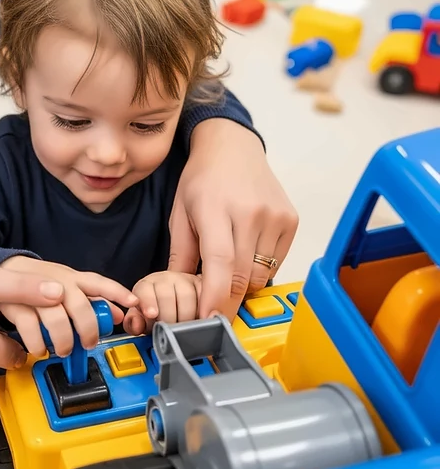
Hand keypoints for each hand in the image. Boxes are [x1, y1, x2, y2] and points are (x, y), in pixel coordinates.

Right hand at [0, 256, 137, 356]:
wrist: (3, 271)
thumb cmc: (40, 282)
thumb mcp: (69, 286)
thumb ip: (92, 299)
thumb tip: (118, 313)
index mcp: (72, 278)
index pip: (99, 283)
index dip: (117, 293)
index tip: (133, 303)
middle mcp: (56, 283)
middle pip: (79, 305)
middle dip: (87, 328)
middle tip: (88, 343)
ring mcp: (34, 293)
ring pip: (56, 318)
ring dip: (63, 339)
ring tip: (63, 350)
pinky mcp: (15, 305)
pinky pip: (30, 329)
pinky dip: (37, 344)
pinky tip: (40, 349)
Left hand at [124, 271, 201, 334]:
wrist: (177, 302)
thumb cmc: (157, 312)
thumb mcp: (142, 319)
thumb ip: (135, 323)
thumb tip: (136, 326)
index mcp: (146, 286)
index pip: (144, 291)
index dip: (148, 303)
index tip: (152, 314)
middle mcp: (165, 279)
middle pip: (166, 297)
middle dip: (168, 318)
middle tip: (170, 331)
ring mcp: (185, 280)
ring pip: (187, 297)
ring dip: (186, 317)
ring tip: (183, 327)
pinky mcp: (202, 285)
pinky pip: (204, 297)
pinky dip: (202, 311)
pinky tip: (198, 319)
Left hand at [168, 119, 297, 320]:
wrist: (232, 148)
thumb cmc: (202, 180)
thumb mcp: (179, 214)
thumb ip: (181, 256)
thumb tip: (178, 295)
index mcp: (216, 210)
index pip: (221, 264)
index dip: (215, 298)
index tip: (207, 320)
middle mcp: (250, 213)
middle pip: (243, 277)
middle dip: (227, 301)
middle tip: (211, 309)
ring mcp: (275, 217)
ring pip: (261, 275)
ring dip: (243, 283)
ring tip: (227, 266)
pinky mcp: (291, 221)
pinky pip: (276, 263)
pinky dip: (259, 269)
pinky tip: (245, 250)